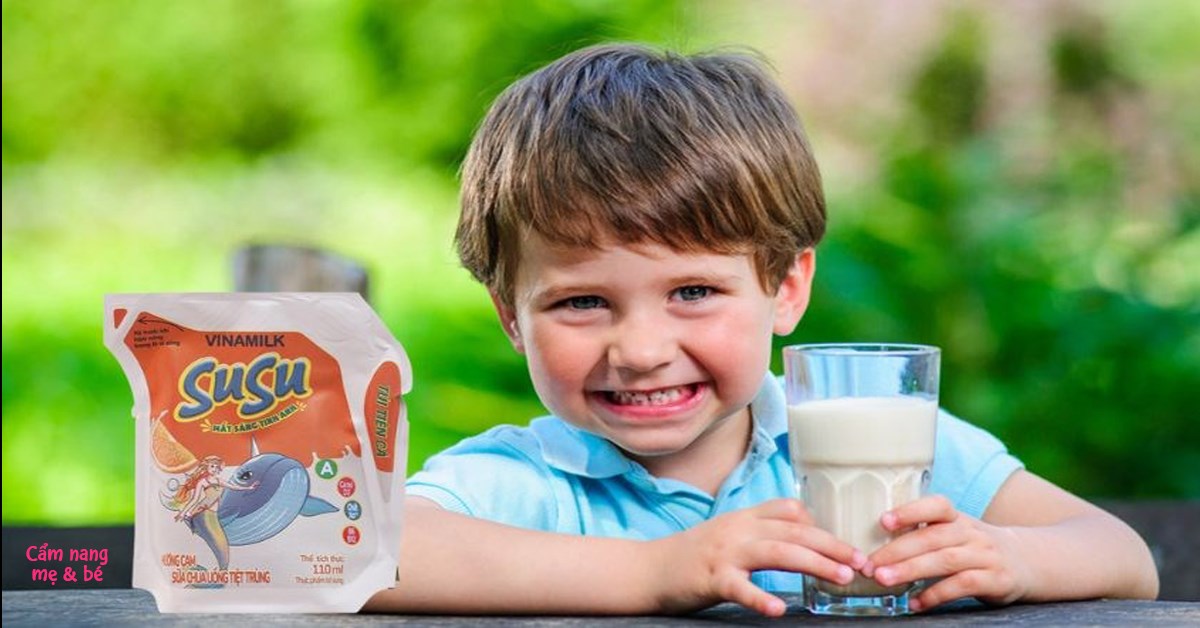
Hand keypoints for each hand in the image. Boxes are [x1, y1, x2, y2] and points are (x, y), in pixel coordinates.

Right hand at [653, 498, 865, 616]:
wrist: (649, 570)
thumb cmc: (693, 556)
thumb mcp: (729, 534)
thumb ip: (761, 532)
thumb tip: (802, 537)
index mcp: (744, 517)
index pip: (791, 510)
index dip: (823, 526)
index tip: (849, 546)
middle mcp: (738, 529)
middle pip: (794, 531)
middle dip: (832, 546)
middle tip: (861, 563)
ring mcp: (724, 553)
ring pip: (778, 552)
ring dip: (814, 563)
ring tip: (841, 577)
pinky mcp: (710, 578)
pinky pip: (739, 588)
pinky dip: (760, 598)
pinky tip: (778, 610)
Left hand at [863, 495, 1030, 611]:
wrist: (1027, 561)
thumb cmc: (976, 547)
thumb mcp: (956, 532)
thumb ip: (925, 534)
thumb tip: (877, 544)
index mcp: (958, 518)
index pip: (937, 506)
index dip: (910, 510)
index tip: (883, 520)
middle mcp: (971, 533)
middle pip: (931, 538)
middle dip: (896, 551)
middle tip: (869, 564)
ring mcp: (985, 556)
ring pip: (944, 560)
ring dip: (910, 570)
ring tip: (884, 579)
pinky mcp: (996, 580)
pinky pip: (963, 586)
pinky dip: (936, 595)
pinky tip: (916, 602)